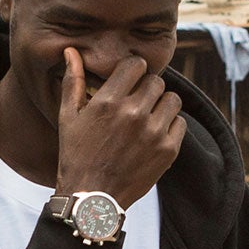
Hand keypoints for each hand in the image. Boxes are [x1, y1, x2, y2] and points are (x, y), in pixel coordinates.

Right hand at [54, 49, 184, 207]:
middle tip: (137, 102)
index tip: (129, 81)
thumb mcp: (68, 118)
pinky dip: (170, 126)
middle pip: (156, 81)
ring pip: (172, 99)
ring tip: (148, 116)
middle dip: (147, 88)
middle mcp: (132, 114)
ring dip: (162, 104)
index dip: (133, 70)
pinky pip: (180, 123)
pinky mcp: (167, 151)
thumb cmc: (75, 156)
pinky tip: (154, 134)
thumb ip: (72, 81)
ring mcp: (153, 133)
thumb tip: (71, 50)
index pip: (136, 64)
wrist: (91, 198)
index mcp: (107, 102)